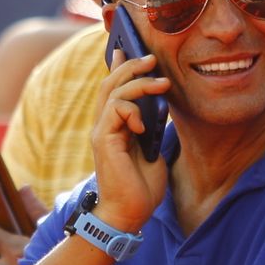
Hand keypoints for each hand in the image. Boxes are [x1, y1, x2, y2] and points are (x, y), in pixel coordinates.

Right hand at [89, 50, 171, 230]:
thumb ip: (151, 130)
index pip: (113, 90)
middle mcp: (104, 126)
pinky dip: (132, 110)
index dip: (119, 67)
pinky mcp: (104, 140)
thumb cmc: (140, 188)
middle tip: (152, 58)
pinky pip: (116, 110)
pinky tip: (143, 126)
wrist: (129, 215)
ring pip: (113, 92)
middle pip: (110, 84)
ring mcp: (102, 132)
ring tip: (162, 84)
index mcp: (114, 128)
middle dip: (131, 66)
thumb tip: (160, 109)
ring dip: (139, 83)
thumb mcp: (152, 151)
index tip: (127, 49)